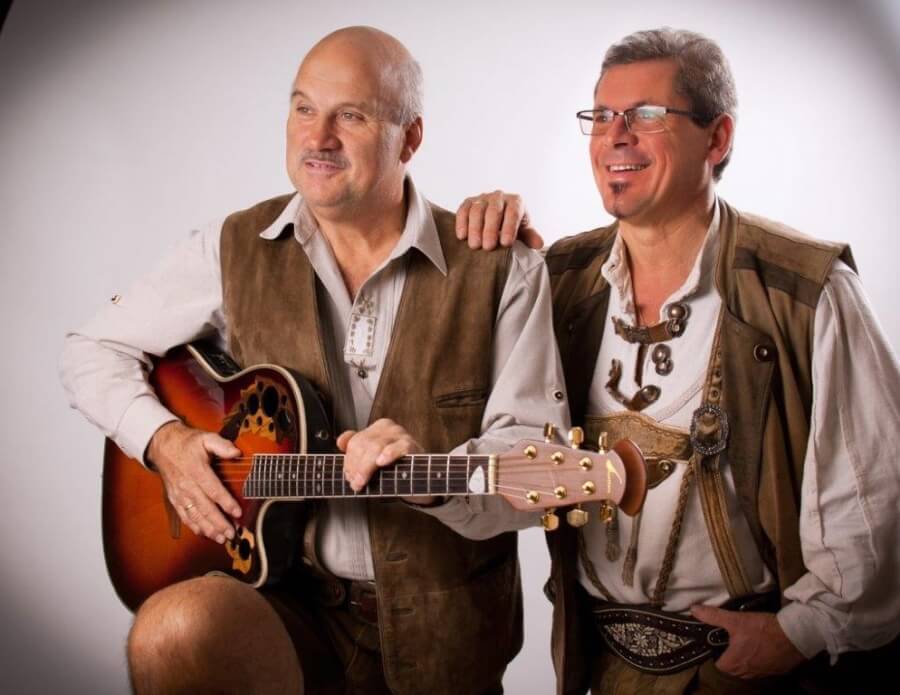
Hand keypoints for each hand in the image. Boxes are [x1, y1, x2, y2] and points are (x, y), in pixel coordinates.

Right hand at [146, 420, 242, 543]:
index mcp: (196, 470)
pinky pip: (185, 516)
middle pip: (204, 508)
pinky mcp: (175, 499)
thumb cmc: (187, 443)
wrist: (163, 446)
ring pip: (194, 515)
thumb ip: (222, 446)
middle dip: (219, 522)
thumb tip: (236, 453)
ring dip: (208, 528)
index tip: (238, 513)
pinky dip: (194, 527)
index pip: (213, 490)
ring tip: (221, 538)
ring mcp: (179, 494)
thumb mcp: (205, 438)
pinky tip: (205, 534)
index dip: (226, 502)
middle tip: (231, 533)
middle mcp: (187, 485)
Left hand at [337, 419, 432, 502]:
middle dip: (355, 466)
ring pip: (375, 446)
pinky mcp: (412, 445)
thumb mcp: (373, 460)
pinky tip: (381, 462)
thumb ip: (357, 450)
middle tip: (355, 483)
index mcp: (378, 428)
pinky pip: (398, 447)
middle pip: (363, 443)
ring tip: (362, 483)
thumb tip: (340, 442)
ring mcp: (401, 435)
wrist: (421, 480)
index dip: (349, 461)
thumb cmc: (396, 470)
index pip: (355, 441)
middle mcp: (389, 428)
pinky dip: (388, 454)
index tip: (348, 476)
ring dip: (365, 467)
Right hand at [455, 191, 542, 249]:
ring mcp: (482, 198)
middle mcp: (499, 196)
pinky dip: (461, 222)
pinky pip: (463, 210)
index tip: (506, 243)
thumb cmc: (512, 228)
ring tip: (474, 246)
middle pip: (493, 210)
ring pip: (477, 210)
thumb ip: (530, 237)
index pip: (513, 212)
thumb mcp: (523, 232)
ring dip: (475, 228)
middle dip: (490, 229)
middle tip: (488, 247)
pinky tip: (462, 236)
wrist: (498, 221)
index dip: (509, 227)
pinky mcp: (468, 202)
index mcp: (516, 202)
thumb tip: (538, 244)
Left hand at [691, 605, 806, 678]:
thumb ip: (713, 616)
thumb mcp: (735, 620)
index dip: (717, 651)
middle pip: (731, 665)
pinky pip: (762, 666)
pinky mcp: (775, 671)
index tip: (720, 640)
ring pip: (747, 666)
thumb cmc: (763, 630)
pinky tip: (764, 644)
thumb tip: (694, 610)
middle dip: (732, 652)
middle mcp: (745, 673)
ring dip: (747, 655)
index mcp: (732, 664)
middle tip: (735, 637)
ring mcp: (761, 674)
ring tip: (750, 639)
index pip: (717, 662)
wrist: (795, 636)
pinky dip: (761, 658)